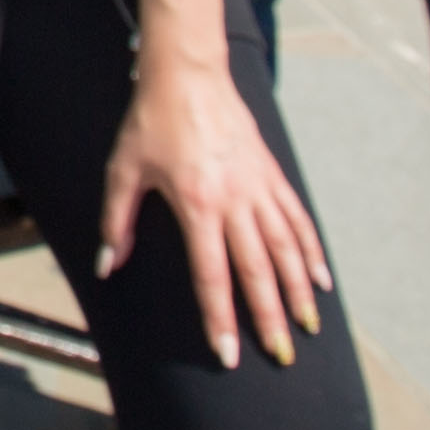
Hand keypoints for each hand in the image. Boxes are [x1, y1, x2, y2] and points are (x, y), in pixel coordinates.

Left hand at [96, 55, 330, 367]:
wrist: (188, 73)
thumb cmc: (151, 121)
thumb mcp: (124, 170)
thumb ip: (115, 222)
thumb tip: (107, 267)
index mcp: (197, 204)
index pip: (211, 275)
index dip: (219, 318)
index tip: (227, 355)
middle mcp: (234, 200)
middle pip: (257, 271)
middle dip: (268, 318)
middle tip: (281, 356)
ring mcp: (258, 186)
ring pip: (286, 249)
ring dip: (299, 290)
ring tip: (308, 326)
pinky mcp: (271, 173)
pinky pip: (296, 219)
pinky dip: (311, 251)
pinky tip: (322, 279)